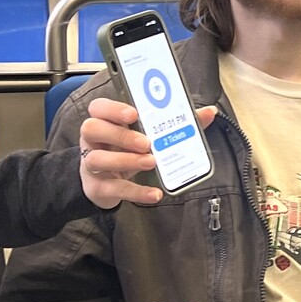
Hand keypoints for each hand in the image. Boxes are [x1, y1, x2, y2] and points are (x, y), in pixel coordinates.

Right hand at [79, 101, 216, 209]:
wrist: (106, 185)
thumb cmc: (127, 151)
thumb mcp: (146, 135)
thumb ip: (176, 122)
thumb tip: (209, 112)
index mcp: (105, 121)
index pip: (98, 108)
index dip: (112, 108)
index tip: (133, 113)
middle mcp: (93, 140)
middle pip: (93, 129)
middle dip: (121, 134)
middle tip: (147, 143)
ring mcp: (91, 164)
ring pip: (97, 159)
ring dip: (126, 160)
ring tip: (151, 162)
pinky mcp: (98, 188)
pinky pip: (114, 189)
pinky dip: (136, 192)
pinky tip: (154, 193)